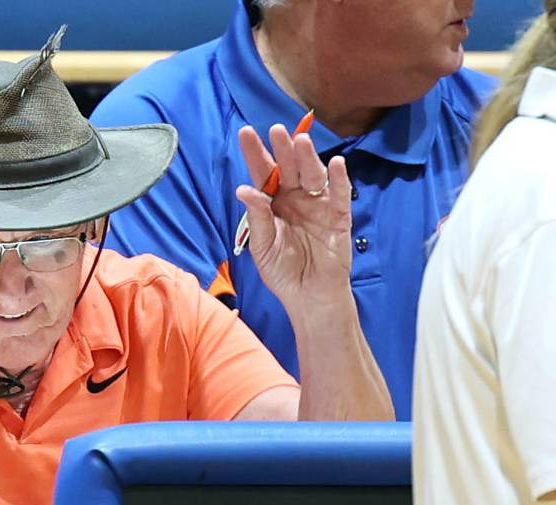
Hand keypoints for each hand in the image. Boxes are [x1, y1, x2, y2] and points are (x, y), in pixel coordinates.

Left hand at [235, 124, 352, 310]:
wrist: (308, 294)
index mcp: (273, 204)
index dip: (255, 153)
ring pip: (313, 174)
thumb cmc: (282, 272)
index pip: (262, 174)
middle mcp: (295, 198)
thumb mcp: (262, 247)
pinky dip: (339, 179)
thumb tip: (244, 189)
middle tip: (276, 130)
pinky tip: (336, 164)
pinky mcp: (338, 215)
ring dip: (308, 157)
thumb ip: (256, 218)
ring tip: (300, 141)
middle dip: (282, 148)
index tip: (245, 132)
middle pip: (288, 168)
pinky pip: (339, 193)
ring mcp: (318, 204)